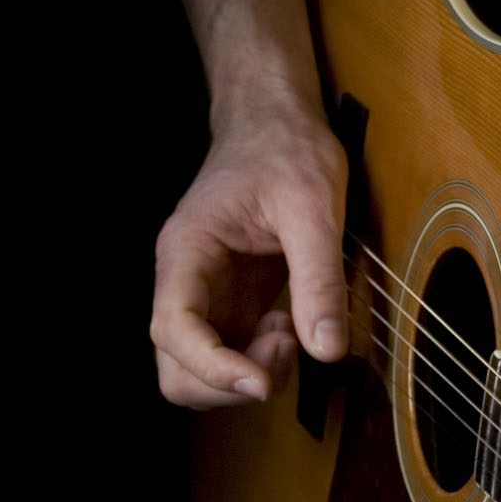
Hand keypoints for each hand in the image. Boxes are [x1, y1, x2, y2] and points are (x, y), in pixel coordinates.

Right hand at [150, 95, 349, 408]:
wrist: (278, 121)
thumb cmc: (287, 149)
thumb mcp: (314, 207)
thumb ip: (319, 279)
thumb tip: (327, 349)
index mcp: (187, 251)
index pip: (173, 329)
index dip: (212, 367)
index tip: (262, 379)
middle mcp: (184, 280)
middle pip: (176, 367)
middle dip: (229, 380)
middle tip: (287, 344)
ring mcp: (206, 295)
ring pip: (200, 370)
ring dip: (248, 374)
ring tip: (293, 332)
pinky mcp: (230, 302)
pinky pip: (231, 354)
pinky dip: (262, 359)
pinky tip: (294, 324)